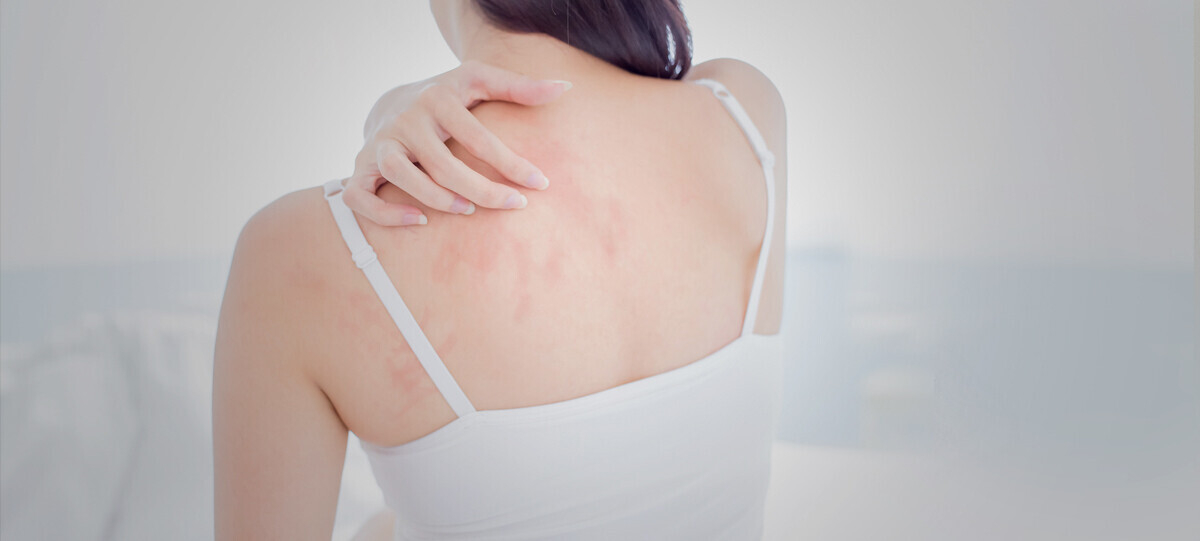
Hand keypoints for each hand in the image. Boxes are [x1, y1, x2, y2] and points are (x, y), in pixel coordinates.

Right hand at [342, 61, 571, 224]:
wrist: (391, 101)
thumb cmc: (447, 97)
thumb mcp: (478, 81)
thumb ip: (519, 87)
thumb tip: (565, 88)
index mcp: (438, 98)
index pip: (478, 136)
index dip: (511, 163)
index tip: (540, 183)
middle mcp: (406, 120)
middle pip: (443, 163)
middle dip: (483, 189)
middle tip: (515, 206)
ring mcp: (380, 144)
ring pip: (401, 175)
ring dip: (436, 198)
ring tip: (468, 211)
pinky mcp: (360, 167)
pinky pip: (360, 196)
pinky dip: (385, 213)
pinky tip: (419, 222)